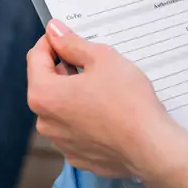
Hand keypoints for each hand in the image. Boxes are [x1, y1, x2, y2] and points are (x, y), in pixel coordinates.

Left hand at [26, 21, 184, 178]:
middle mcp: (46, 122)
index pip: (35, 57)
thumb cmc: (128, 102)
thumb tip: (55, 32)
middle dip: (66, 68)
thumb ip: (72, 43)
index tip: (65, 34)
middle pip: (48, 83)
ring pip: (62, 106)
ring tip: (105, 86)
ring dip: (76, 93)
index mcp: (44, 95)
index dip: (52, 41)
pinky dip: (86, 116)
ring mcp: (62, 142)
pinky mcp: (79, 155)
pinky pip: (76, 127)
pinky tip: (108, 110)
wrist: (152, 146)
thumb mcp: (102, 58)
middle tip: (92, 60)